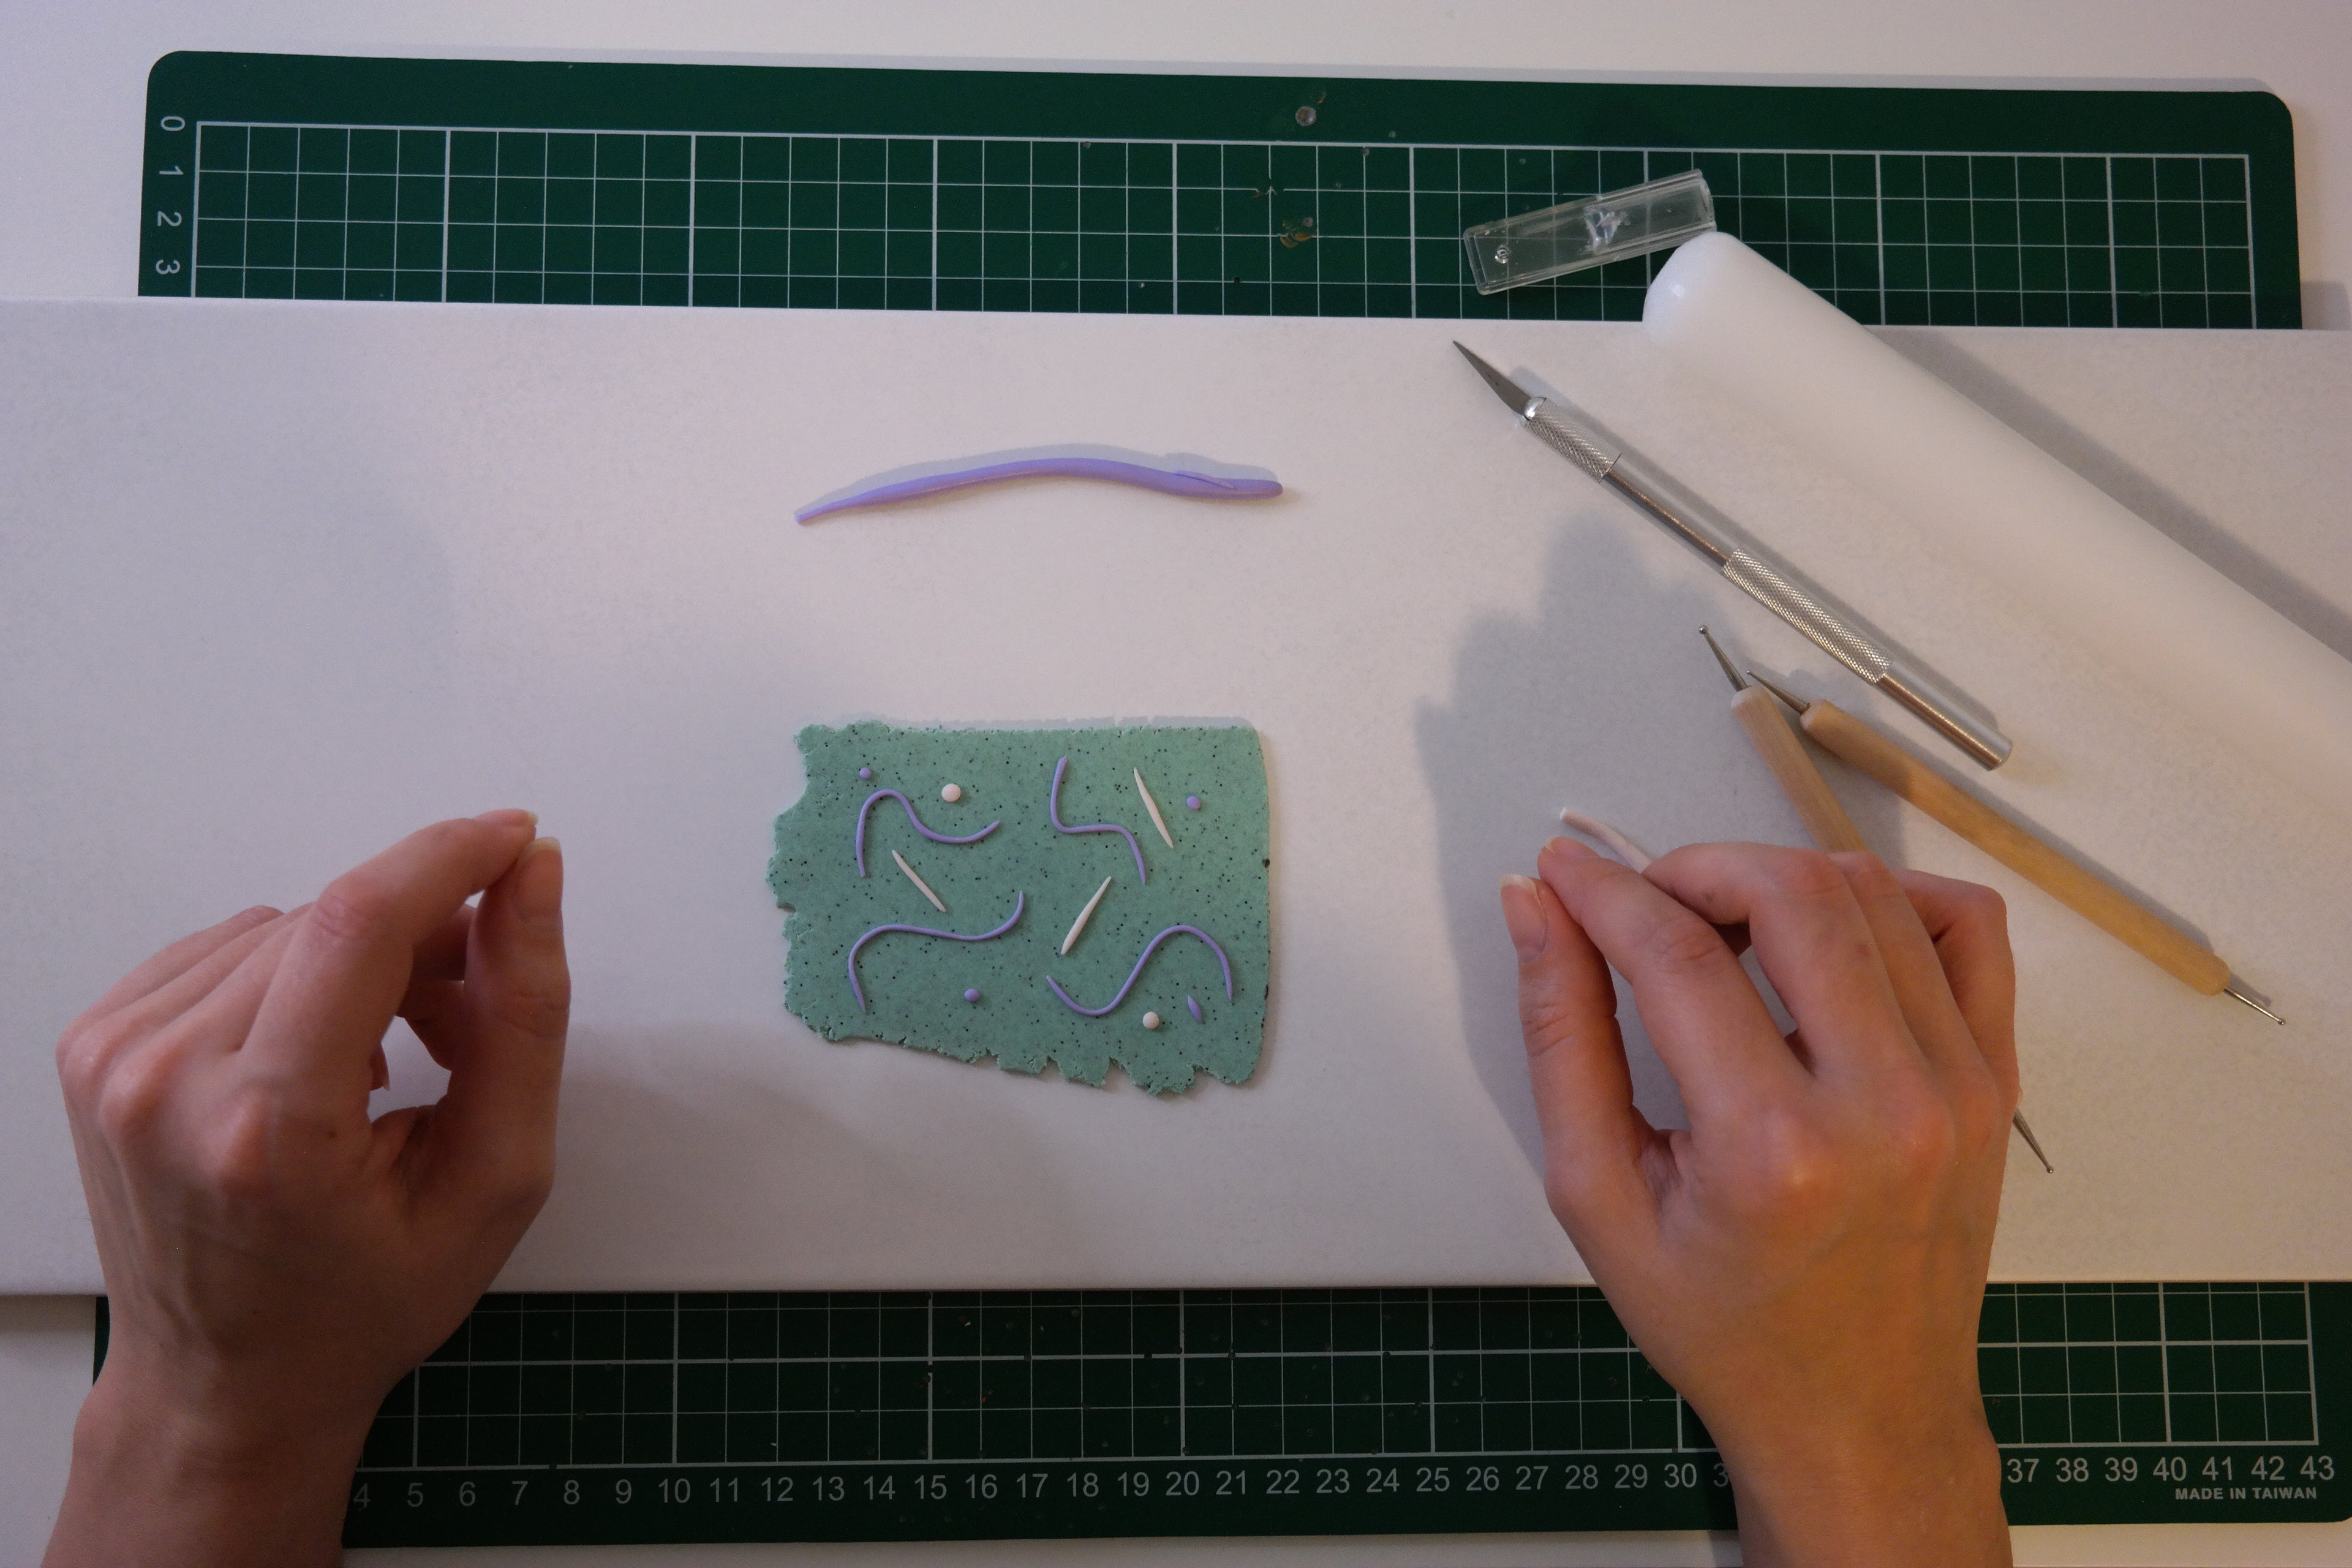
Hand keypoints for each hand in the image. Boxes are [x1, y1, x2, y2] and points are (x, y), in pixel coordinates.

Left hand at [45, 813, 567, 1567]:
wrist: (229, 1382)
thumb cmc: (360, 1302)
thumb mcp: (495, 1180)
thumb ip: (524, 1019)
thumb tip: (532, 883)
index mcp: (267, 1129)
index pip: (357, 921)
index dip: (451, 856)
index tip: (515, 843)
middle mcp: (169, 1083)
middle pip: (333, 921)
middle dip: (426, 938)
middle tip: (467, 1020)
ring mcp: (117, 1060)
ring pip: (284, 925)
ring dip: (359, 962)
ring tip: (387, 1060)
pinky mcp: (97, 1044)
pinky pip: (229, 947)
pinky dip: (292, 979)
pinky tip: (316, 1055)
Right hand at [1501, 839, 2017, 1567]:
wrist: (1858, 1414)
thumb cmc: (1728, 1327)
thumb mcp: (1600, 1196)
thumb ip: (1562, 1037)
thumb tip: (1538, 911)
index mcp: (1773, 1151)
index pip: (1676, 955)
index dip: (1605, 892)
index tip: (1567, 872)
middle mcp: (1884, 1108)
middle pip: (1789, 893)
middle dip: (1695, 868)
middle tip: (1645, 899)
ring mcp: (1957, 1087)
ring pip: (1872, 893)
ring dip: (1778, 878)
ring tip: (1723, 925)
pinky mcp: (1995, 1078)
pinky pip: (1964, 927)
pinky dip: (1893, 898)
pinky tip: (1831, 936)